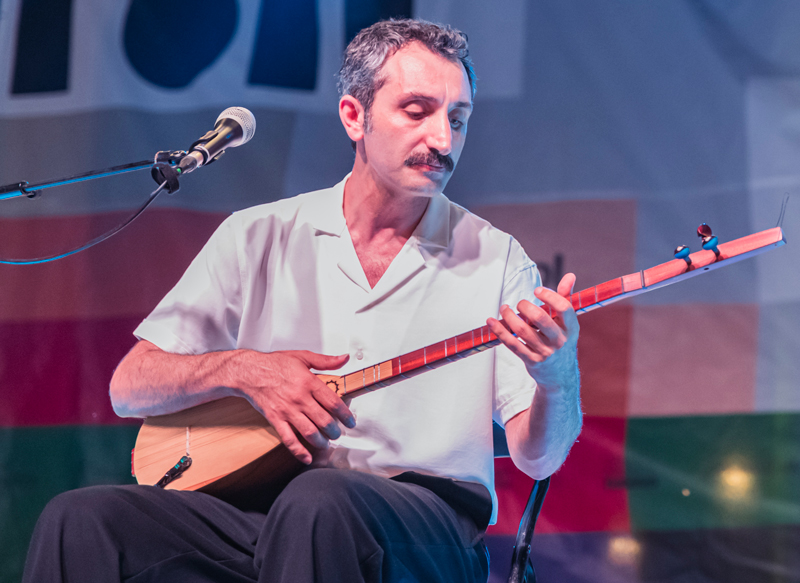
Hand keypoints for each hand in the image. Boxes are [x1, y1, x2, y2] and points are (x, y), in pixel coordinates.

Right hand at [231, 350, 353, 463]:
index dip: (345, 415)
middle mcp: (300, 398)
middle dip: (334, 431)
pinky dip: (299, 451)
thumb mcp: (303, 356)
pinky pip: (289, 439)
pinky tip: (307, 457)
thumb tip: (345, 358)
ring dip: (321, 441)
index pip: (333, 402)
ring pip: (310, 432)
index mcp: (309, 382)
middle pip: (324, 420)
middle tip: (337, 433)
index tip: (351, 422)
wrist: (249, 371)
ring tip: (326, 443)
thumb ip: (326, 361)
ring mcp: (287, 410)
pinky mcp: (275, 419)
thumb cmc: (275, 363)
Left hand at [487, 273, 579, 389]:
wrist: (561, 376)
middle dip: (525, 306)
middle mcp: (559, 340)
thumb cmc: (561, 342)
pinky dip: (500, 331)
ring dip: (509, 316)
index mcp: (571, 328)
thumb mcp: (568, 323)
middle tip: (520, 304)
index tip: (537, 290)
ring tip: (504, 308)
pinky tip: (491, 321)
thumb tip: (570, 276)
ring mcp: (545, 352)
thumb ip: (566, 298)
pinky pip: (512, 344)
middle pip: (540, 318)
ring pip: (523, 331)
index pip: (564, 308)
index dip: (549, 296)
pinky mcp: (531, 360)